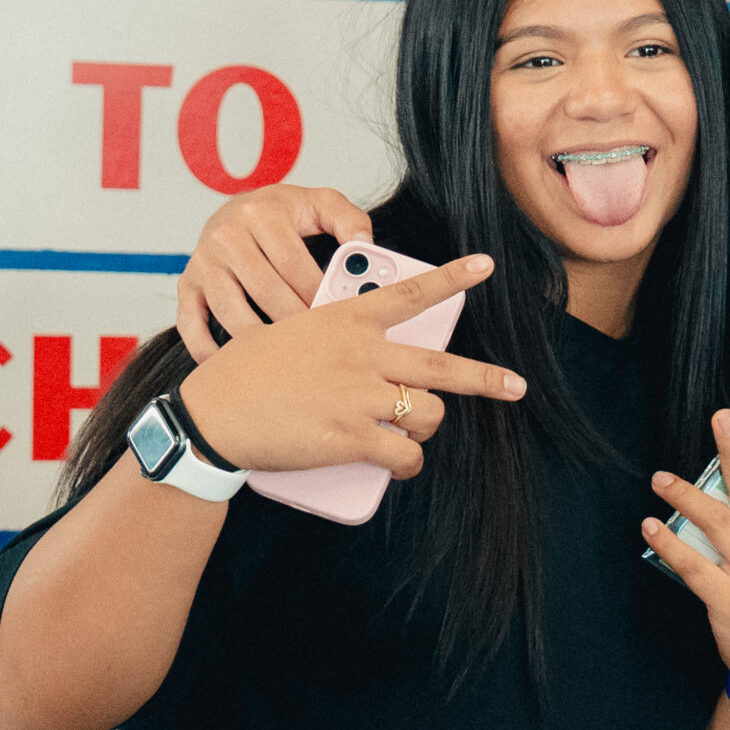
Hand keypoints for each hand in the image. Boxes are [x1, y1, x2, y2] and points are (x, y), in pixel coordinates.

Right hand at [177, 183, 374, 361]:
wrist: (238, 209)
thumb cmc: (284, 215)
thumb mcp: (320, 203)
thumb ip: (348, 218)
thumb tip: (363, 243)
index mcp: (261, 214)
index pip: (292, 261)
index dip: (318, 292)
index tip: (340, 317)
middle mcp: (226, 236)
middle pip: (265, 289)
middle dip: (296, 321)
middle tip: (322, 347)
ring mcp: (203, 263)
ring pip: (231, 309)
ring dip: (259, 340)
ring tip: (288, 363)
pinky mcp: (187, 286)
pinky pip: (191, 323)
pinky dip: (207, 350)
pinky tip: (232, 369)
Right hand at [177, 255, 521, 479]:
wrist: (214, 411)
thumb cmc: (246, 373)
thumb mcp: (292, 332)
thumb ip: (337, 340)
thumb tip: (372, 365)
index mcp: (347, 320)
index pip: (411, 293)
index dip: (453, 278)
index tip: (485, 266)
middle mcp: (362, 354)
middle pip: (441, 367)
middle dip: (486, 379)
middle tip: (515, 387)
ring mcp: (360, 396)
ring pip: (428, 415)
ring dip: (426, 428)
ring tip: (411, 432)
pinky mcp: (351, 437)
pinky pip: (404, 455)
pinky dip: (407, 463)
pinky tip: (399, 462)